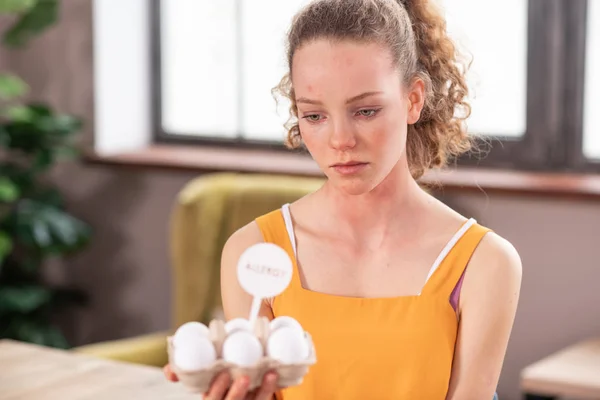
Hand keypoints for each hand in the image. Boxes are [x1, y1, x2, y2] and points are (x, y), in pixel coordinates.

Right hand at [163, 364, 277, 399]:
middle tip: (244, 377)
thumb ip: (183, 373)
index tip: (223, 374)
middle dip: (237, 394)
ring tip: (269, 374)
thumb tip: (169, 372)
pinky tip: (275, 376)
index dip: (216, 390)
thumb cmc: (215, 376)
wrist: (232, 376)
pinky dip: (271, 389)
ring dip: (263, 391)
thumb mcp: (200, 376)